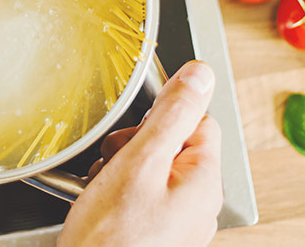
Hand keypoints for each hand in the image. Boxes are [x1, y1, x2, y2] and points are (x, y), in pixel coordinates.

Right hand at [58, 61, 222, 246]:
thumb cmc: (110, 237)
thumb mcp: (140, 162)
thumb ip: (172, 115)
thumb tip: (200, 74)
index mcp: (203, 180)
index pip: (196, 120)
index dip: (161, 118)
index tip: (136, 131)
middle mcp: (197, 202)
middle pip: (171, 143)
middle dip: (136, 144)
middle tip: (114, 161)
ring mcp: (177, 220)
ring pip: (152, 168)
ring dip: (123, 166)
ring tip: (103, 185)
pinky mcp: (155, 231)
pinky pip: (142, 193)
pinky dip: (119, 189)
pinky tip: (101, 200)